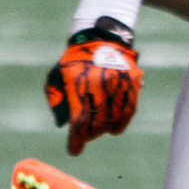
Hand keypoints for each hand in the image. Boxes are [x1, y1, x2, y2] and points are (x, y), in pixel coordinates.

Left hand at [44, 18, 141, 156]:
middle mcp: (101, 85)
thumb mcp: (56, 76)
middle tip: (84, 137)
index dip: (76, 140)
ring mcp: (119, 84)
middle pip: (97, 123)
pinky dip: (121, 124)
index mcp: (80, 83)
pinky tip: (114, 129)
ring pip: (114, 119)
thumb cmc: (74, 60)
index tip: (74, 151)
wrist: (100, 37)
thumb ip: (56, 100)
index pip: (79, 121)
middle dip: (89, 135)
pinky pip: (129, 111)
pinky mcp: (132, 83)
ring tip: (98, 131)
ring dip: (104, 130)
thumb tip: (62, 125)